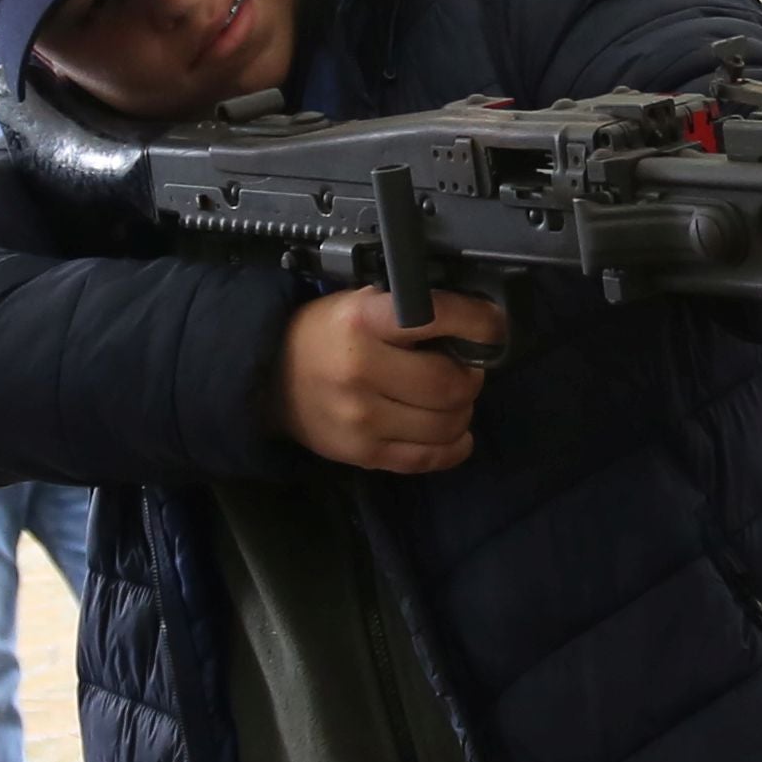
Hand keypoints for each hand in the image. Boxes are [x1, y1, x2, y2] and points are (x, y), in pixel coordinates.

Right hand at [279, 285, 506, 472]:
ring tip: (451, 399)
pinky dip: (453, 447)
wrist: (269, 380)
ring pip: (447, 424)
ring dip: (463, 411)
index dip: (478, 322)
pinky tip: (455, 435)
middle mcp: (361, 370)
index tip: (492, 326)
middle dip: (470, 376)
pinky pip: (427, 458)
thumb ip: (409, 309)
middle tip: (464, 369)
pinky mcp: (363, 453)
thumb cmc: (325, 335)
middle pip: (449, 384)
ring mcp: (362, 418)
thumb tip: (475, 322)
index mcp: (362, 321)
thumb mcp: (358, 303)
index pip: (435, 317)